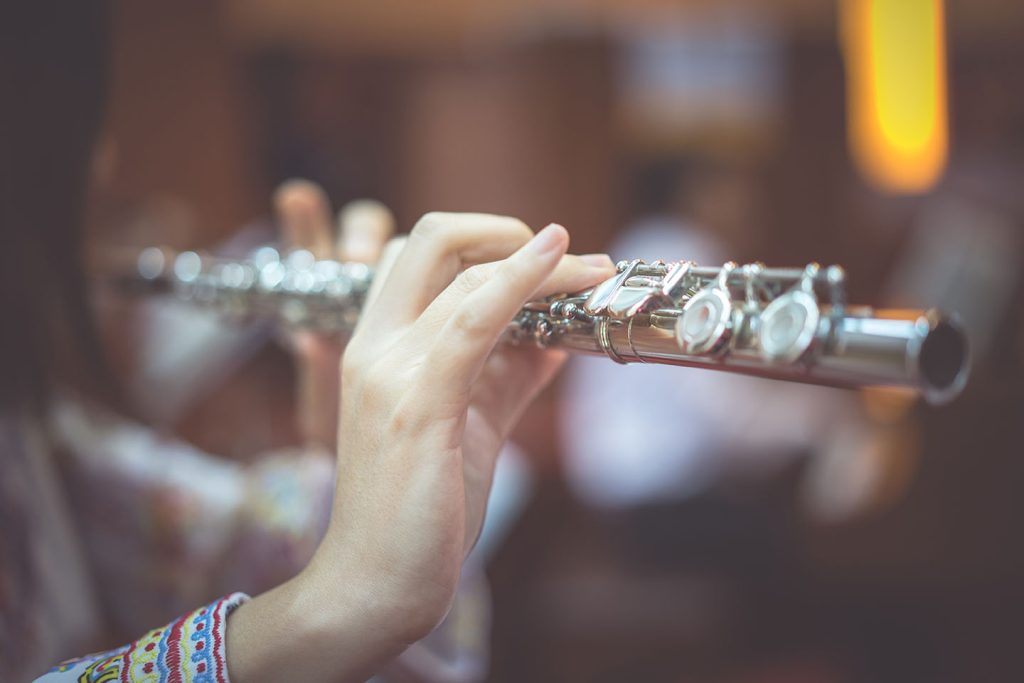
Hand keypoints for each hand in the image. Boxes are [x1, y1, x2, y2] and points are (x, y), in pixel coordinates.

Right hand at [226, 213, 613, 681]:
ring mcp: (390, 371)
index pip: (420, 256)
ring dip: (542, 260)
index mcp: (377, 345)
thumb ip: (508, 374)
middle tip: (561, 259)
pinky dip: (519, 281)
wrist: (375, 582)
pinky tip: (558, 259)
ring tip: (593, 269)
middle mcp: (375, 345)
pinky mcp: (418, 404)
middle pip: (430, 239)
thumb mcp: (469, 423)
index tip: (545, 260)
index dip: (485, 243)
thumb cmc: (419, 508)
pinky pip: (471, 320)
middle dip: (503, 230)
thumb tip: (560, 336)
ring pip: (462, 273)